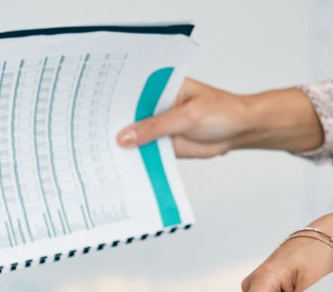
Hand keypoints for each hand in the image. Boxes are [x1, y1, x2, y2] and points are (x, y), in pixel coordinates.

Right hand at [115, 81, 322, 157]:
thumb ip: (156, 127)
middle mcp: (157, 105)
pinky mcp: (163, 145)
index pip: (132, 91)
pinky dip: (135, 159)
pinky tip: (121, 165)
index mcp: (162, 86)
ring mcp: (159, 126)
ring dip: (123, 146)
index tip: (95, 110)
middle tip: (92, 135)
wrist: (240, 131)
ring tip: (101, 153)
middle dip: (113, 125)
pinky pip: (145, 153)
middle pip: (129, 115)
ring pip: (135, 136)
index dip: (113, 100)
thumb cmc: (222, 112)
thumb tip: (125, 136)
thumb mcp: (187, 116)